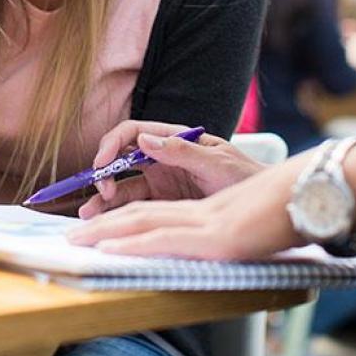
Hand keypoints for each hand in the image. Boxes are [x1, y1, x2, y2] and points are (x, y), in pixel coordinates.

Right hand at [77, 120, 264, 219]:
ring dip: (104, 196)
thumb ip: (182, 150)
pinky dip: (116, 213)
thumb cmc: (247, 178)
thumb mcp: (218, 162)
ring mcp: (161, 181)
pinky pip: (134, 206)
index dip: (113, 143)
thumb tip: (144, 139)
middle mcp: (163, 158)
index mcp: (175, 139)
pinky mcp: (163, 204)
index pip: (134, 132)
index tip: (103, 161)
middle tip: (100, 191)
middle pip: (122, 159)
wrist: (267, 208)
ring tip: (89, 214)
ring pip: (123, 185)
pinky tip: (104, 223)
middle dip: (104, 172)